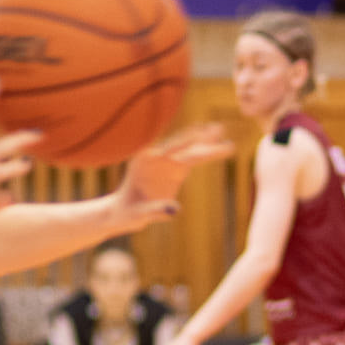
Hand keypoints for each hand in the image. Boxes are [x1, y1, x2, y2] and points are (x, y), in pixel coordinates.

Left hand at [117, 125, 234, 226]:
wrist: (123, 211)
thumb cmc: (127, 212)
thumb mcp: (138, 215)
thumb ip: (154, 211)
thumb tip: (175, 210)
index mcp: (142, 161)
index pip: (165, 150)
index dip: (181, 144)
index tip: (198, 135)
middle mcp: (154, 157)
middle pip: (181, 145)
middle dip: (198, 138)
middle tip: (218, 129)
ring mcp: (165, 161)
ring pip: (188, 148)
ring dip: (204, 140)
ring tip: (221, 130)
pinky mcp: (173, 168)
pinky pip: (191, 157)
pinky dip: (204, 150)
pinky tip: (217, 142)